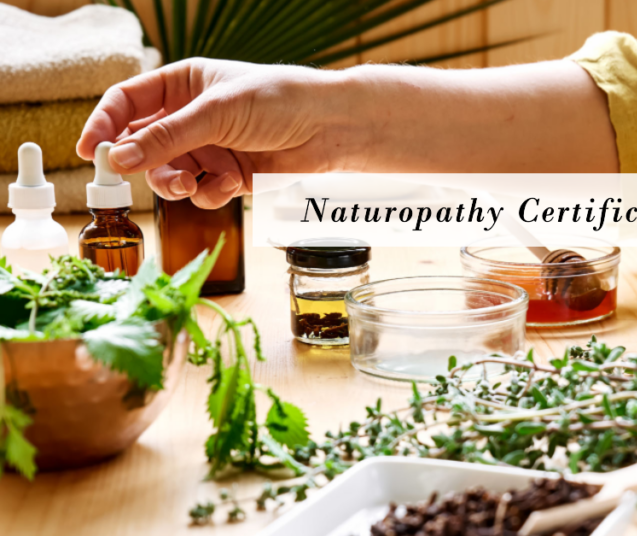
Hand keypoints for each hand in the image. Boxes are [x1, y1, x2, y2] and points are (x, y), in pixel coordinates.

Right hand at [76, 58, 363, 208]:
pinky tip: (230, 185)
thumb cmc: (279, 99)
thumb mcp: (217, 112)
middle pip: (144, 145)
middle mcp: (192, 117)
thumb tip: (120, 158)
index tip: (91, 152)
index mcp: (183, 85)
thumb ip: (167, 137)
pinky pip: (203, 192)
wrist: (332, 127)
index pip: (127, 103)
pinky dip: (210, 193)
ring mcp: (211, 148)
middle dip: (143, 164)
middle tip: (142, 177)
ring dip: (175, 184)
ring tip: (192, 185)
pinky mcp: (231, 176)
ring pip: (170, 174)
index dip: (106, 125)